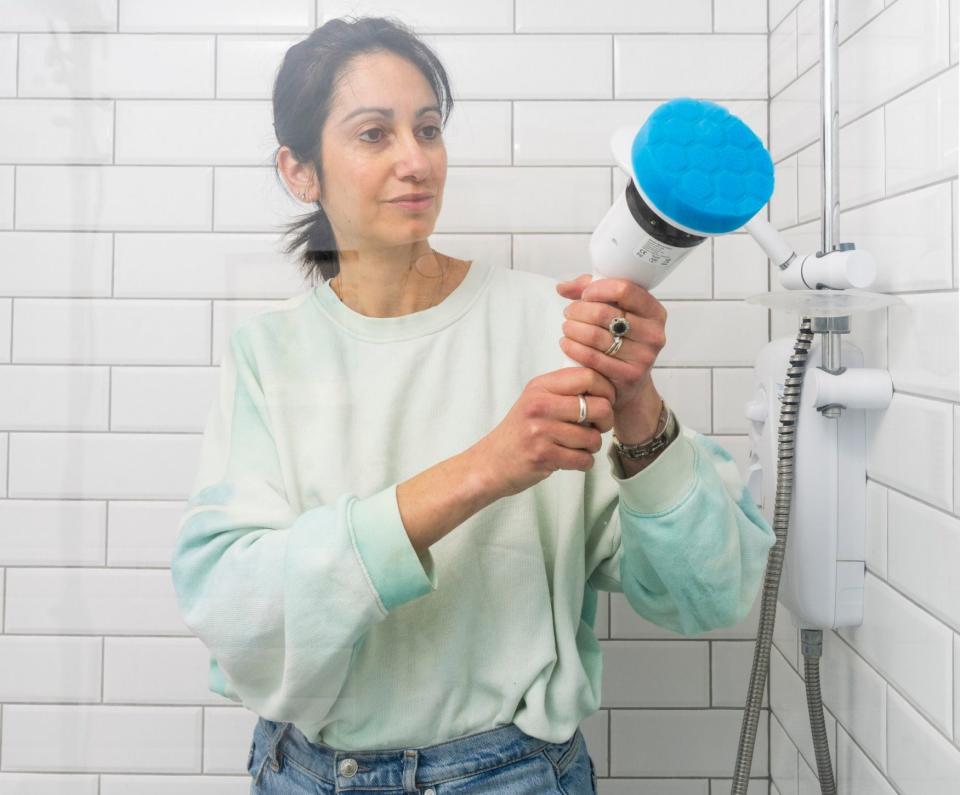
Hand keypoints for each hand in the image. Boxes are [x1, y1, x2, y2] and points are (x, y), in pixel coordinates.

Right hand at [469, 367, 615, 498]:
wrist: (491, 462)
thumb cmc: (519, 432)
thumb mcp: (536, 400)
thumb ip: (564, 390)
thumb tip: (605, 386)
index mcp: (541, 386)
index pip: (588, 376)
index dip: (606, 389)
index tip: (605, 400)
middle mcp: (540, 405)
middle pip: (599, 406)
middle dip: (606, 421)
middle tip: (597, 427)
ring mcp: (541, 431)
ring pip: (593, 438)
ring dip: (592, 446)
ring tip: (578, 446)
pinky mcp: (543, 455)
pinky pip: (583, 459)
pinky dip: (583, 462)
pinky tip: (571, 459)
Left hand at [556, 274, 666, 411]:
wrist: (631, 380)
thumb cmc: (622, 339)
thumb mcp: (615, 310)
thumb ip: (591, 291)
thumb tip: (563, 287)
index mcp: (654, 312)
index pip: (625, 290)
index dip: (598, 289)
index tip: (585, 294)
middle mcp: (653, 334)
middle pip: (604, 313)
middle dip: (578, 310)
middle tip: (569, 313)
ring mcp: (643, 357)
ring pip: (594, 335)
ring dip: (572, 328)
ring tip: (567, 327)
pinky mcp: (629, 375)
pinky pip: (592, 357)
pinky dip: (573, 348)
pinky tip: (567, 343)